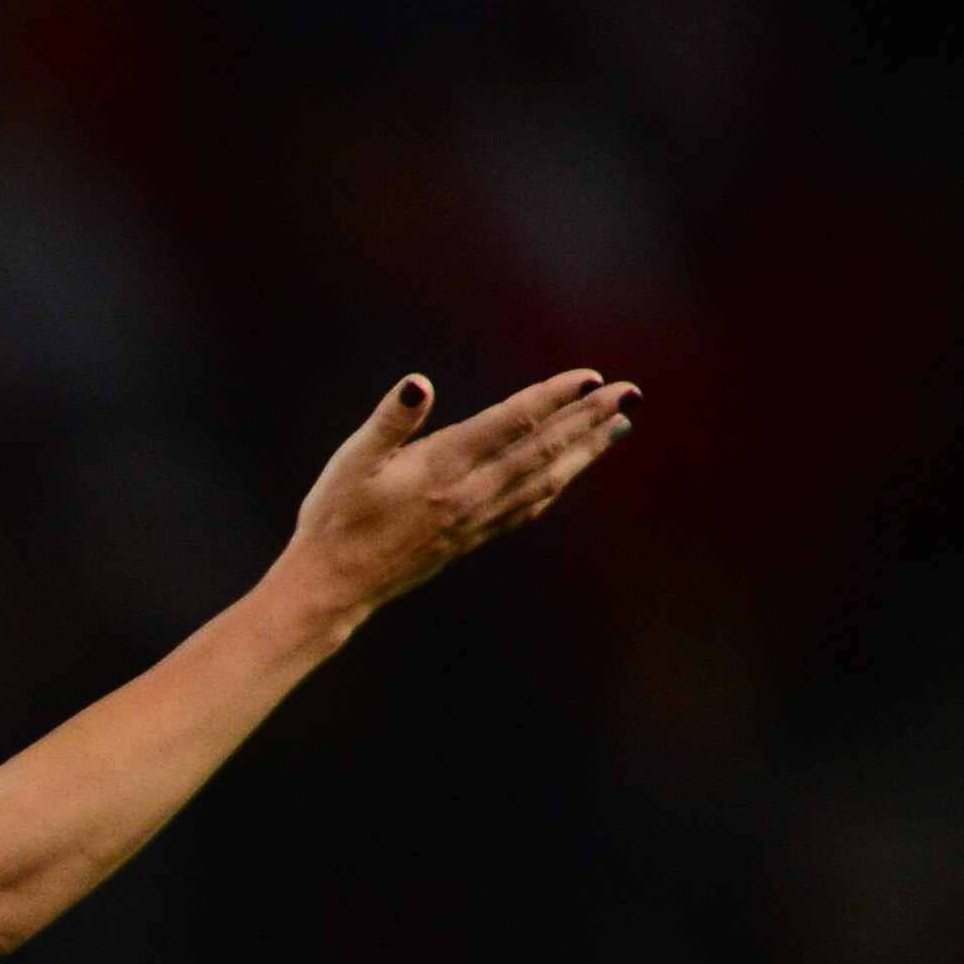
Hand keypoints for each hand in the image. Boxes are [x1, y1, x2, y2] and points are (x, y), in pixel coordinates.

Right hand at [276, 367, 638, 624]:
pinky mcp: (473, 536)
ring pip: (546, 479)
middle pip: (543, 448)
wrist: (333, 588)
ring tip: (619, 427)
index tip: (591, 376)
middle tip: (630, 393)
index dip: (554, 397)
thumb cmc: (334, 519)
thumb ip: (390, 421)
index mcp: (444, 468)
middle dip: (588, 418)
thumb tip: (418, 384)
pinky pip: (530, 506)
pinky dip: (559, 484)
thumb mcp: (351, 462)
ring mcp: (476, 518)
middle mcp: (471, 493)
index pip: (512, 423)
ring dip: (586, 450)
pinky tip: (572, 471)